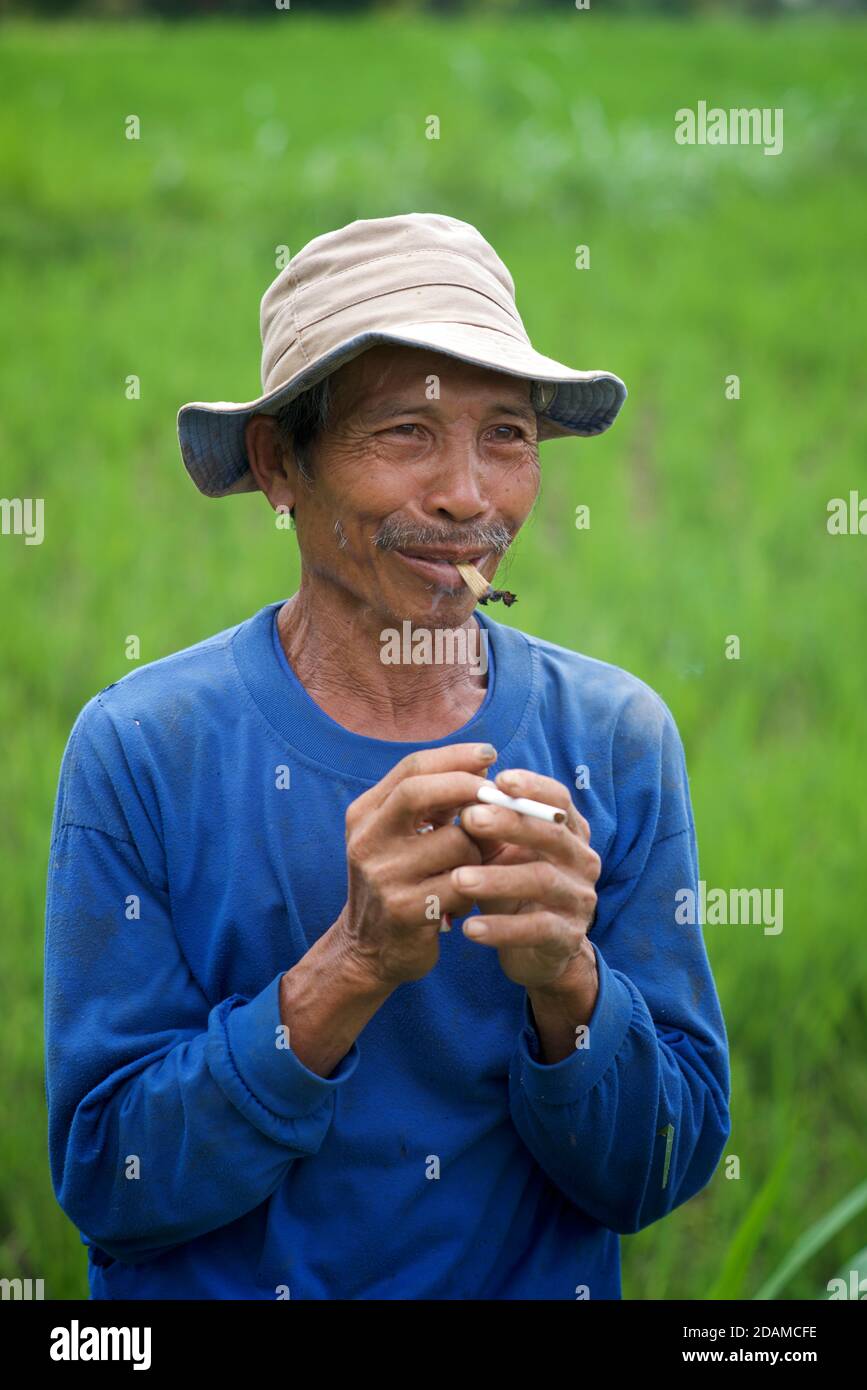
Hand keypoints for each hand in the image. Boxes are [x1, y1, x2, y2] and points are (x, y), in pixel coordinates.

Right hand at [335, 743, 495, 988]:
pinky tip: (467, 897)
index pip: (411, 768)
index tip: (489, 753)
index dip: (455, 756)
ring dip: (479, 851)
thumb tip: (481, 765)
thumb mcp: (402, 837)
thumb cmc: (399, 882)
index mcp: (365, 814)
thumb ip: (434, 803)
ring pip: (456, 842)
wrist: (368, 949)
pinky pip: (463, 883)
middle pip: (419, 792)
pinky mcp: (405, 910)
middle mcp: (367, 840)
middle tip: (498, 793)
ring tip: (474, 867)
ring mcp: (384, 876)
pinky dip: (476, 885)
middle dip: (467, 787)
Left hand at [450, 768, 600, 990]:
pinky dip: (502, 929)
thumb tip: (457, 792)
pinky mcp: (568, 936)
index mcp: (569, 832)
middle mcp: (581, 861)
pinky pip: (538, 929)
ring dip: (498, 878)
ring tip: (458, 879)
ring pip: (543, 881)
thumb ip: (487, 826)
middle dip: (510, 823)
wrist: (535, 951)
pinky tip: (469, 928)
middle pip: (552, 834)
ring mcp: (578, 899)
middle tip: (469, 818)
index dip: (534, 786)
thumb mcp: (500, 853)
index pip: (560, 799)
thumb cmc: (513, 887)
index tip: (500, 779)